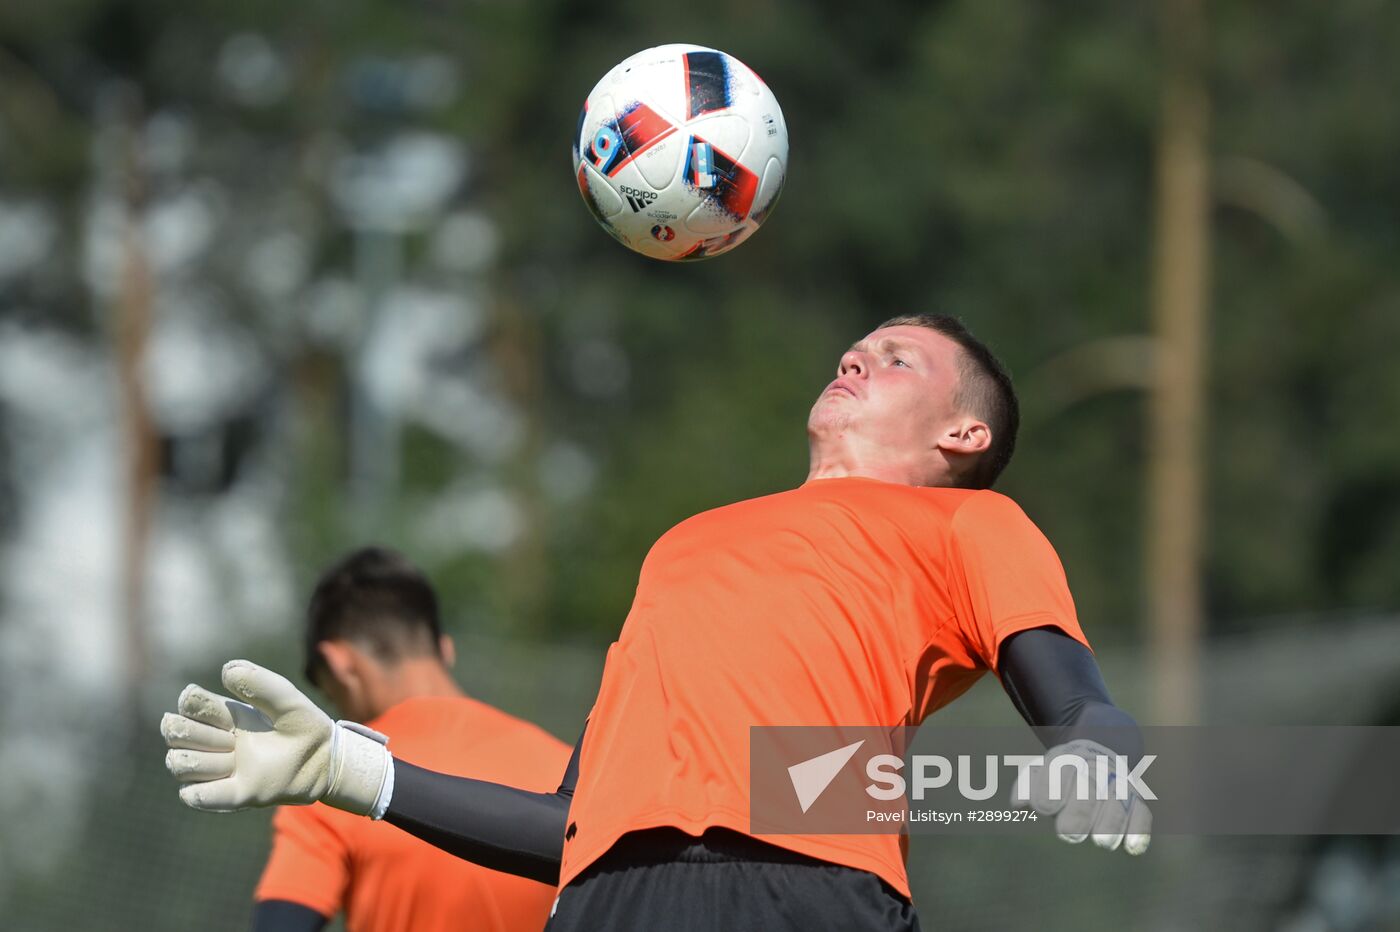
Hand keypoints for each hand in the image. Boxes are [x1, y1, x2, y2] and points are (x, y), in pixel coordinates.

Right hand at [160, 659, 392, 816]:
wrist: (326, 762)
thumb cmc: (306, 728)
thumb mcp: (289, 701)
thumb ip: (262, 684)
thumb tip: (226, 670)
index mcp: (226, 715)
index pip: (189, 703)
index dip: (200, 706)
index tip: (227, 713)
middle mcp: (217, 741)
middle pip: (174, 732)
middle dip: (196, 733)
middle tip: (231, 738)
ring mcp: (221, 769)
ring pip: (179, 764)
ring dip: (202, 760)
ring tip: (233, 758)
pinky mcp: (232, 795)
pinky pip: (196, 796)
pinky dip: (199, 792)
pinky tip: (219, 782)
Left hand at [1013, 739, 1151, 854]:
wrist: (1100, 751)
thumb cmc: (1061, 772)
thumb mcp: (1041, 770)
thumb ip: (1028, 785)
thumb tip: (1018, 803)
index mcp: (1069, 760)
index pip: (1060, 771)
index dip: (1051, 789)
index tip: (1042, 808)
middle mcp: (1097, 770)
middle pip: (1091, 788)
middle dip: (1080, 810)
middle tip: (1067, 833)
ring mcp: (1119, 784)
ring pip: (1118, 801)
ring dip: (1111, 822)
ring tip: (1102, 842)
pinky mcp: (1137, 802)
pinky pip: (1142, 814)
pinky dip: (1139, 830)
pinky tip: (1131, 848)